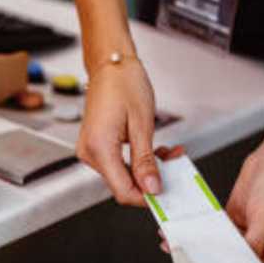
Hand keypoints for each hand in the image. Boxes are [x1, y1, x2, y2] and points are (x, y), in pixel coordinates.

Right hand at [76, 60, 160, 205]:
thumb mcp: (142, 124)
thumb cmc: (124, 83)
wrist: (110, 65)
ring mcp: (91, 151)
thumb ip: (146, 161)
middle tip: (173, 164)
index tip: (166, 193)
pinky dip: (137, 162)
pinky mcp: (96, 147)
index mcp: (99, 148)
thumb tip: (152, 187)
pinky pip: (118, 164)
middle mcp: (90, 152)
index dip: (147, 197)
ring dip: (146, 170)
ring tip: (167, 154)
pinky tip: (153, 151)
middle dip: (150, 181)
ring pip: (122, 176)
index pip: (123, 191)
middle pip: (122, 186)